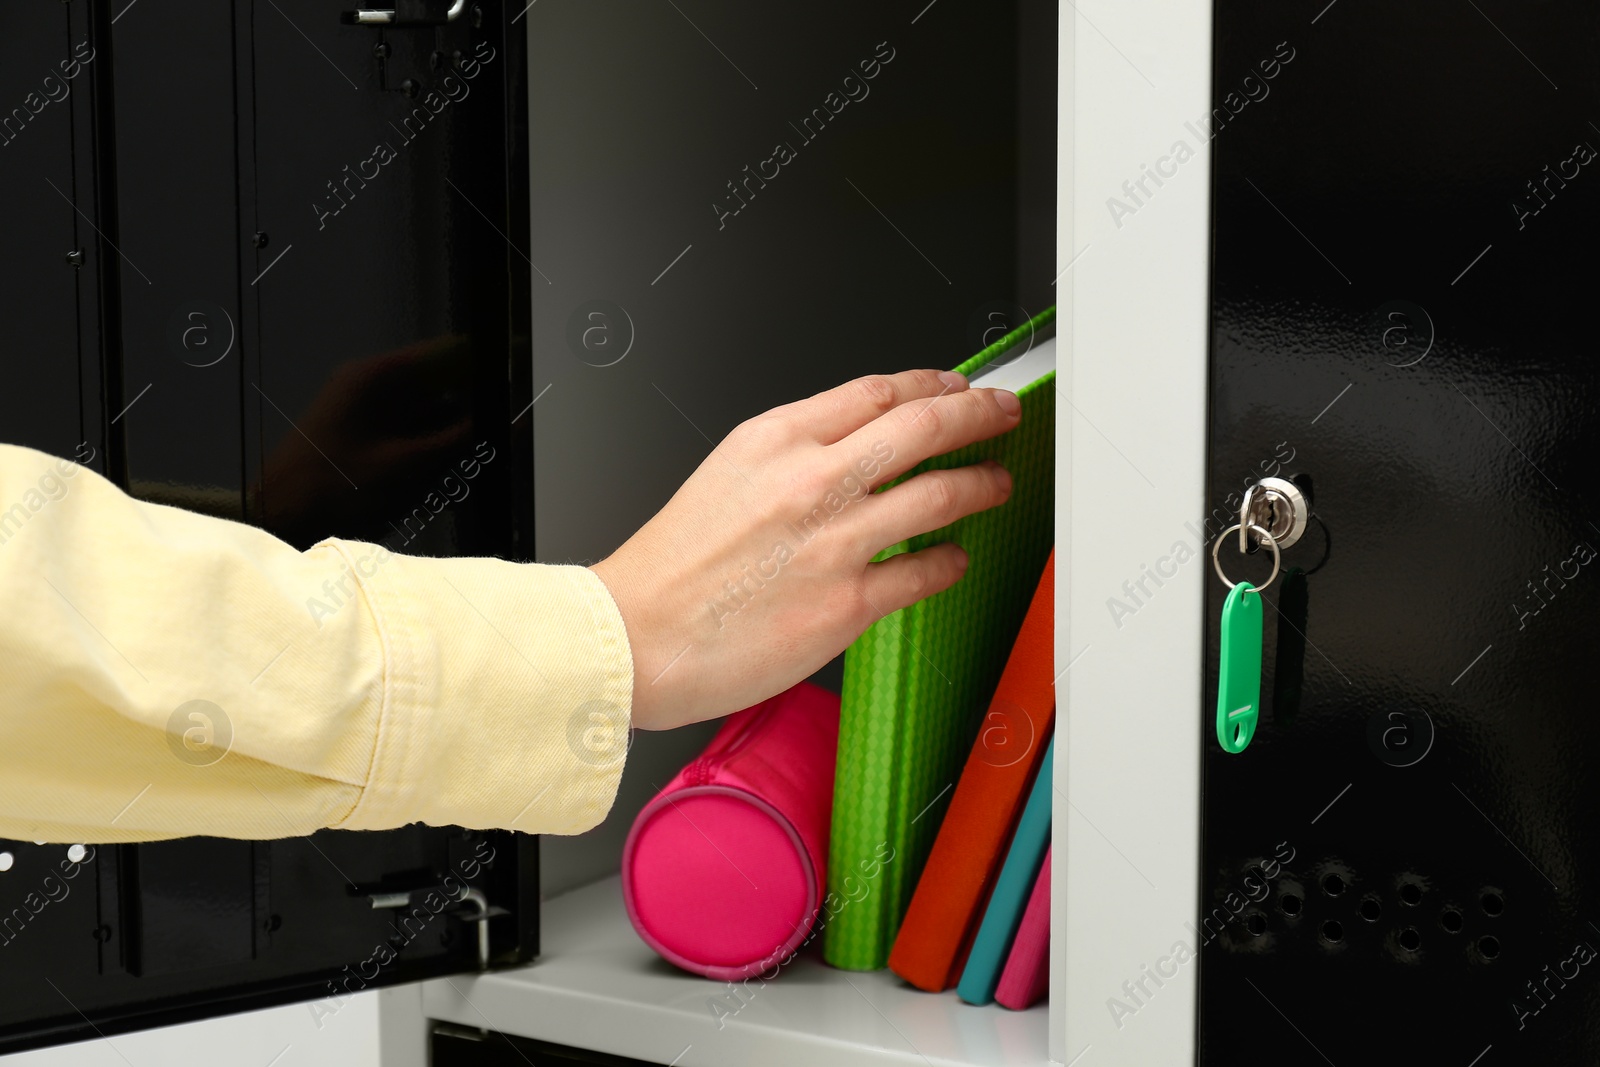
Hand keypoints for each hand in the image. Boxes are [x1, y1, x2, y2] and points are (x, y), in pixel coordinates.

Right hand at [590, 369, 1021, 731]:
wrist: (638, 635)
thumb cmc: (674, 566)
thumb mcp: (728, 472)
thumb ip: (794, 452)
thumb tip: (859, 444)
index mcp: (778, 438)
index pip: (878, 392)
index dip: (932, 385)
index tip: (955, 389)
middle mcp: (813, 480)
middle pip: (925, 426)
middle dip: (981, 414)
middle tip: (1003, 414)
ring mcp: (836, 541)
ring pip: (942, 493)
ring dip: (983, 483)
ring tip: (996, 483)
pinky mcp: (849, 603)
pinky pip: (926, 570)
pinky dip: (950, 560)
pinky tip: (954, 558)